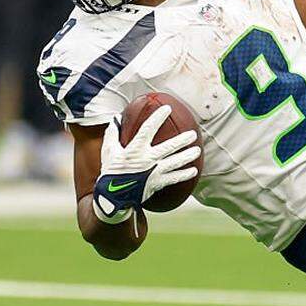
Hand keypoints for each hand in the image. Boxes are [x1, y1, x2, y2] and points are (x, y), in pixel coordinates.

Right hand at [92, 105, 200, 221]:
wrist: (113, 196)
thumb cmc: (111, 171)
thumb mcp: (108, 151)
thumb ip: (112, 134)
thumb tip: (115, 118)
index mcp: (134, 149)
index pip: (148, 129)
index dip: (158, 117)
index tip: (167, 109)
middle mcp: (147, 159)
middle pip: (168, 147)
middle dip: (182, 140)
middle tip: (193, 134)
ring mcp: (153, 172)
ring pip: (175, 163)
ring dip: (187, 156)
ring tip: (197, 150)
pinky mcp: (157, 183)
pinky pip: (174, 178)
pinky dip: (184, 174)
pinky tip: (194, 170)